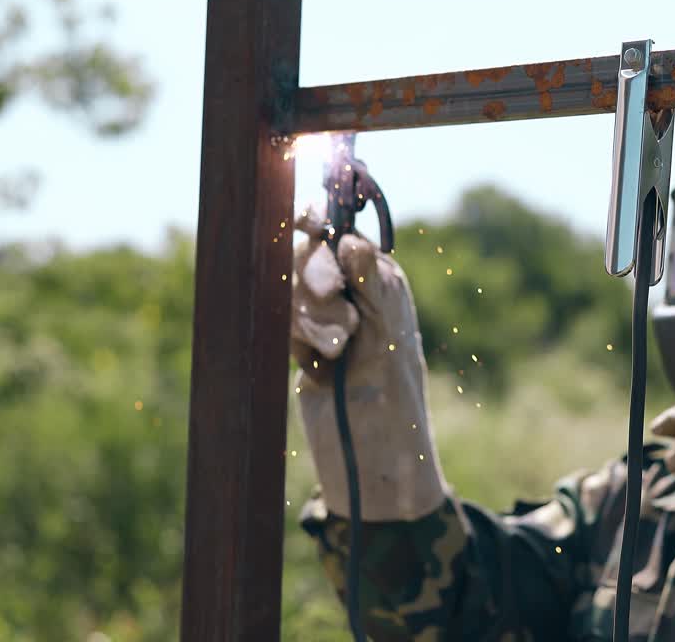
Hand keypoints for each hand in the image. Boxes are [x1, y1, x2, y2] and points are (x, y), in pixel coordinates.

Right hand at [290, 205, 447, 520]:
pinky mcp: (297, 342)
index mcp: (380, 278)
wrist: (366, 452)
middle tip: (338, 316)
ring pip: (291, 289)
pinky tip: (315, 365)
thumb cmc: (394, 395)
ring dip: (310, 320)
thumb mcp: (388, 335)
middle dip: (318, 283)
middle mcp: (350, 290)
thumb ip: (372, 285)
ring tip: (335, 354)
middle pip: (309, 255)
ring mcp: (321, 316)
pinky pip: (281, 320)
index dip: (320, 222)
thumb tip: (351, 240)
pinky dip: (296, 339)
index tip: (308, 223)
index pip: (341, 231)